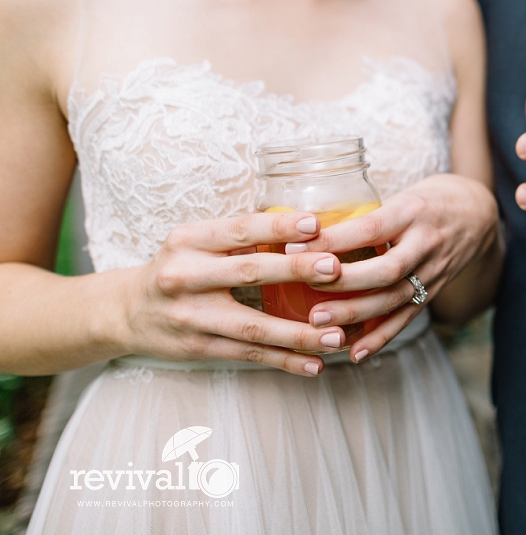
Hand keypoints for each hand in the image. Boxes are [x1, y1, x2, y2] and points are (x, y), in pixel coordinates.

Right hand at [120, 210, 352, 375]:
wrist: (127, 312)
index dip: (276, 227)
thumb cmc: (176, 266)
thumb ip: (236, 236)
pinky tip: (313, 364)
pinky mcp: (199, 348)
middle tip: (335, 269)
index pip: (239, 229)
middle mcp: (187, 276)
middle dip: (296, 270)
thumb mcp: (194, 241)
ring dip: (298, 332)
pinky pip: (248, 355)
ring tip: (336, 334)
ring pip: (253, 326)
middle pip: (249, 273)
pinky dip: (283, 361)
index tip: (314, 224)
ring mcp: (192, 317)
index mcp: (189, 240)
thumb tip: (300, 227)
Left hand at [288, 174, 498, 360]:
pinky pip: (407, 319)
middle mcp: (426, 243)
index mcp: (414, 211)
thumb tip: (312, 228)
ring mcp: (433, 271)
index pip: (371, 228)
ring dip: (355, 314)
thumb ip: (370, 214)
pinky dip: (381, 338)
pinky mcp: (434, 292)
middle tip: (303, 284)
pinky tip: (355, 353)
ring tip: (317, 323)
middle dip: (343, 282)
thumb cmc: (429, 198)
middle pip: (385, 269)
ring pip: (394, 299)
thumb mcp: (404, 193)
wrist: (479, 213)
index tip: (297, 246)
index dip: (334, 240)